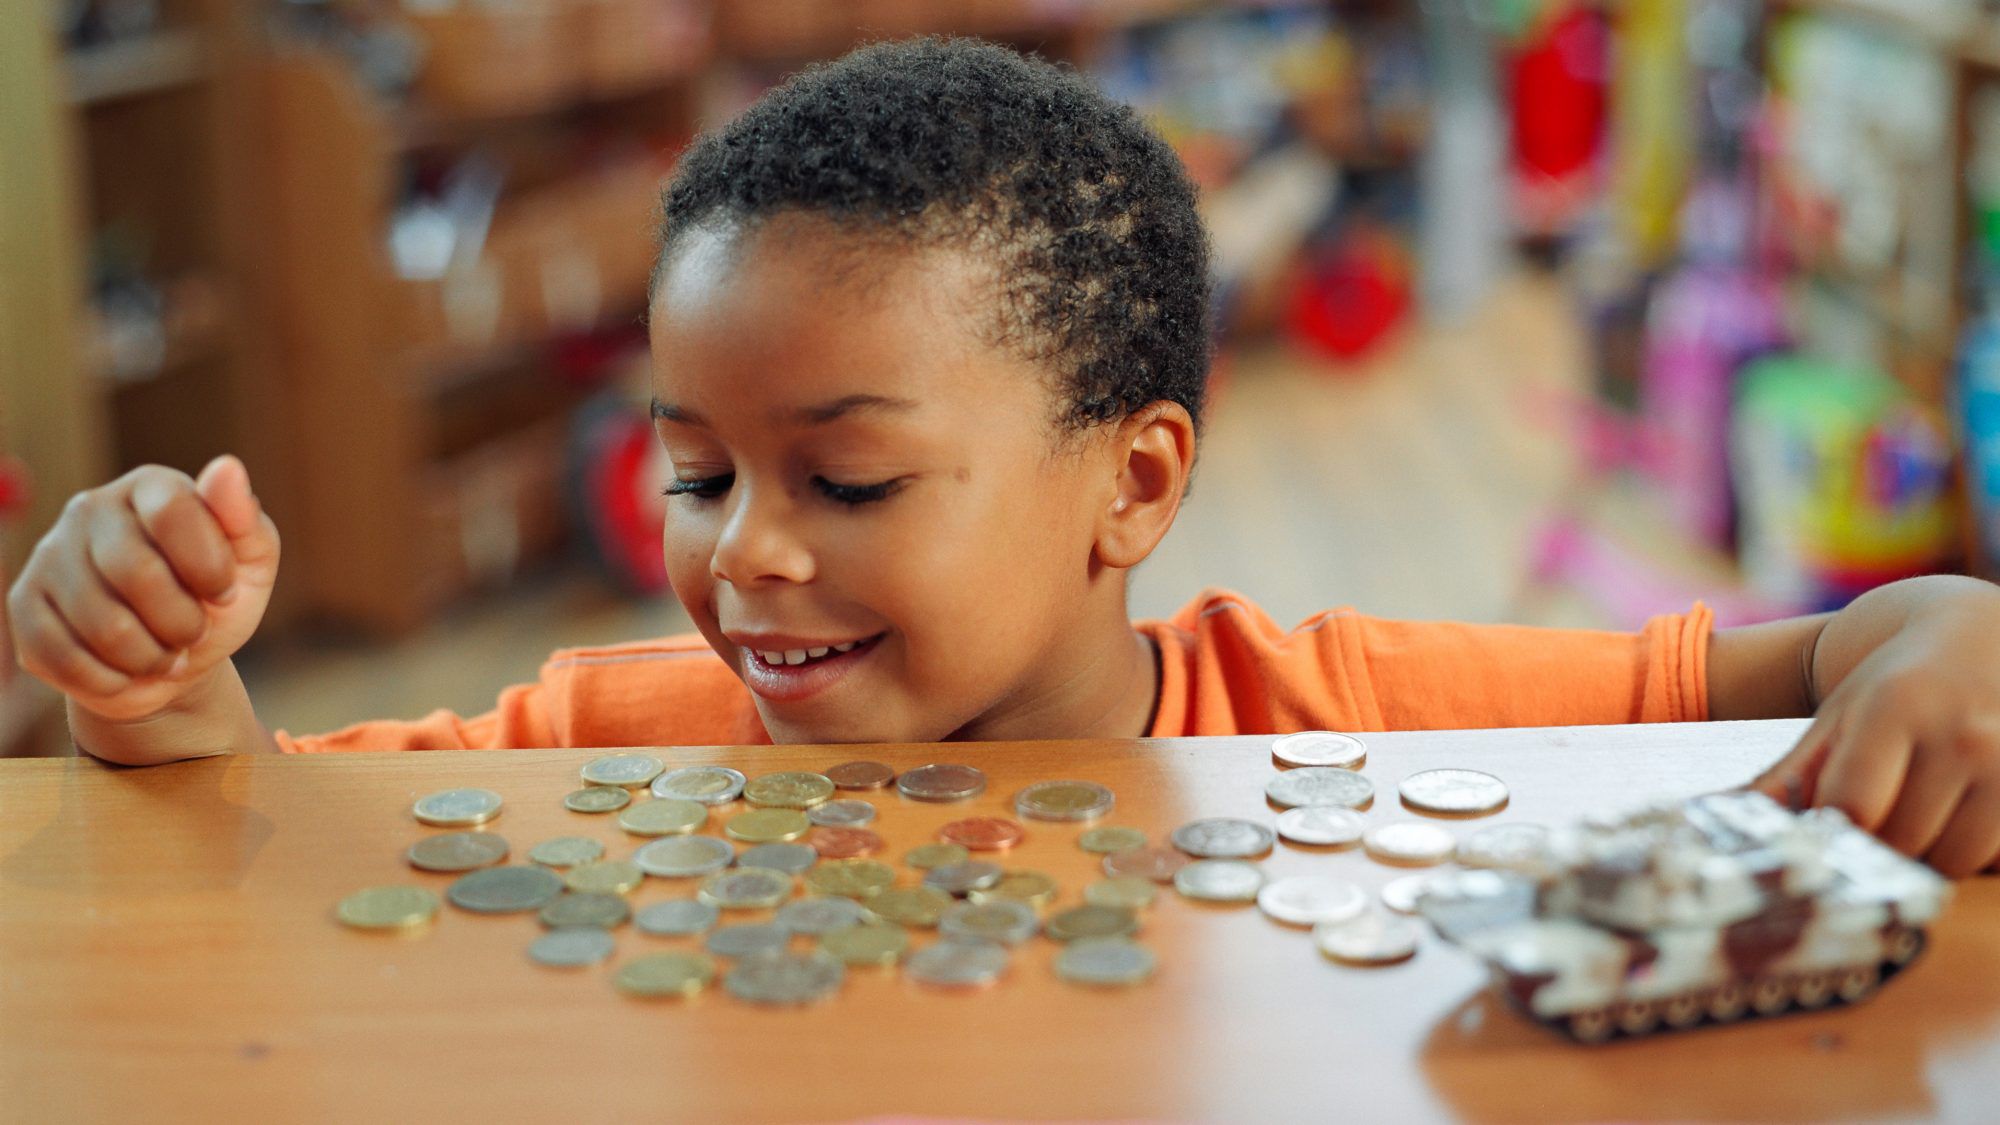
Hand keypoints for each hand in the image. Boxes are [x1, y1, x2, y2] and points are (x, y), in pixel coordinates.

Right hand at [7, 456, 278, 724]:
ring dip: (151, 656)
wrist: (171, 661)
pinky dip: (114, 678)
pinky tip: (127, 669)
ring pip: (104, 625)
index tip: (225, 593)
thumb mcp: (250, 566)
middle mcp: (90, 509)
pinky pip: (67, 658)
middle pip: (137, 574)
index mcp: (150, 486)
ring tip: (164, 652)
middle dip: (182, 622)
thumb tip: (228, 467)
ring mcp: (50, 554)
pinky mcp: (24, 604)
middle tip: (193, 632)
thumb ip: (243, 521)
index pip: (173, 512)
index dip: (209, 568)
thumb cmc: (215, 603)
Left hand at [1751, 592, 1999, 877]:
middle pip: (1902, 841)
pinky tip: (1959, 816)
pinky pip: (1998, 857)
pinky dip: (1974, 852)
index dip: (1834, 829)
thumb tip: (1721, 820)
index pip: (1853, 807)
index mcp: (1896, 708)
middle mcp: (1963, 732)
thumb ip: (1786, 776)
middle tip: (1875, 819)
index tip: (1829, 826)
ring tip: (1918, 815)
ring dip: (1928, 855)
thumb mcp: (1835, 719)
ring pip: (1955, 859)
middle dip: (1877, 845)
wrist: (1979, 638)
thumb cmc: (1895, 686)